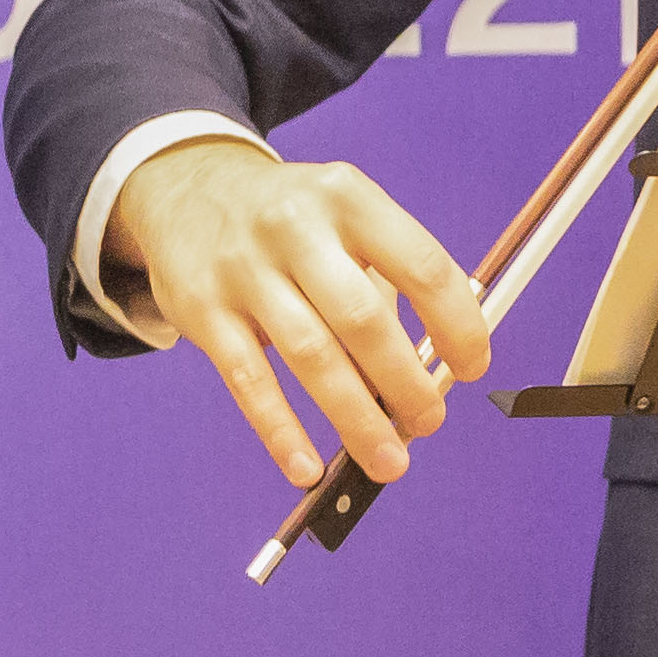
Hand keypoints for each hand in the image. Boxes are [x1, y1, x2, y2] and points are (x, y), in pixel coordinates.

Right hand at [108, 142, 488, 490]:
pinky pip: (250, 380)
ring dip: (357, 419)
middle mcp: (294, 226)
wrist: (185, 189)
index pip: (420, 265)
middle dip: (406, 383)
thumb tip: (423, 380)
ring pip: (311, 355)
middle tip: (428, 423)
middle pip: (363, 317)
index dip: (457, 325)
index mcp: (347, 197)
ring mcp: (244, 267)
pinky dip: (281, 431)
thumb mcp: (342, 220)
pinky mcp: (202, 308)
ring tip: (388, 461)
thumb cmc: (291, 222)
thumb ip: (384, 287)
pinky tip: (308, 467)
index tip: (472, 368)